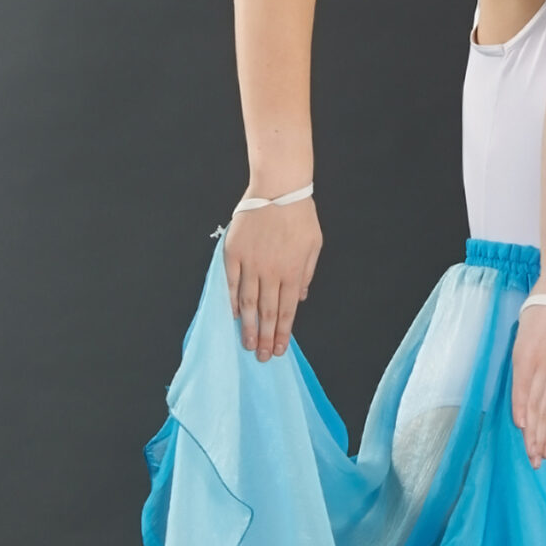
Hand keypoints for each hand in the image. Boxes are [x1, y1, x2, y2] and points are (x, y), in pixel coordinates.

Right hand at [225, 196, 321, 359]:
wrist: (279, 188)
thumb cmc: (301, 216)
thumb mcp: (314, 246)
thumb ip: (307, 274)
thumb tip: (301, 299)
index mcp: (293, 272)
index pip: (286, 311)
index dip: (281, 333)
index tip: (278, 350)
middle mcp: (272, 272)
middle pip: (266, 312)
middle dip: (264, 337)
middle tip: (260, 357)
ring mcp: (251, 262)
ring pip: (247, 302)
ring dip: (247, 326)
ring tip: (246, 344)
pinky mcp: (233, 252)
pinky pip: (230, 281)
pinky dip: (230, 299)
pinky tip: (231, 315)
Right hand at [511, 302, 545, 463]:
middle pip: (544, 414)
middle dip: (541, 440)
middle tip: (538, 464)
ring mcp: (538, 367)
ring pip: (536, 406)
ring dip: (533, 431)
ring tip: (532, 453)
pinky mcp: (527, 357)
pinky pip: (523, 387)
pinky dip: (522, 406)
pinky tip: (521, 424)